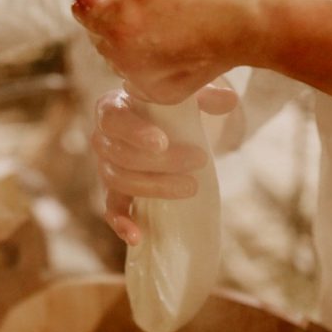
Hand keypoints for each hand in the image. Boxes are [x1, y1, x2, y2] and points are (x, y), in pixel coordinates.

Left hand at [72, 0, 259, 103]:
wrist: (247, 25)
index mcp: (118, 22)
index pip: (81, 7)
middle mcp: (122, 57)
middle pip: (95, 32)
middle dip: (110, 15)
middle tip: (145, 0)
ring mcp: (139, 79)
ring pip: (114, 55)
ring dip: (126, 38)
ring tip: (160, 20)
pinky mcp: (156, 93)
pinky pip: (136, 73)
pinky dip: (145, 59)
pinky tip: (170, 43)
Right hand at [94, 84, 238, 244]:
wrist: (165, 130)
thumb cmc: (170, 109)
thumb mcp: (186, 97)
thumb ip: (205, 94)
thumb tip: (228, 101)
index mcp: (112, 108)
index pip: (113, 120)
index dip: (134, 133)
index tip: (162, 142)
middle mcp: (102, 138)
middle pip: (119, 156)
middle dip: (159, 163)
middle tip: (199, 161)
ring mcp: (106, 168)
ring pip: (118, 182)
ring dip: (153, 188)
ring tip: (191, 188)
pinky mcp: (114, 193)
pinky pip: (111, 210)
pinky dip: (121, 223)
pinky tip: (136, 236)